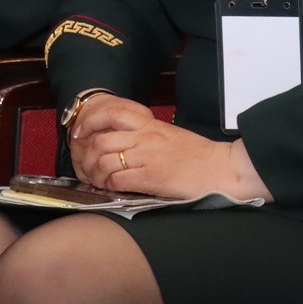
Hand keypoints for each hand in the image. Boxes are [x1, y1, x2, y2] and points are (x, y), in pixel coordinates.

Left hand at [73, 99, 271, 201]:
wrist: (221, 169)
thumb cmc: (199, 156)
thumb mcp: (170, 136)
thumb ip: (147, 136)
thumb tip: (126, 144)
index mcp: (150, 125)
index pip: (112, 114)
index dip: (90, 123)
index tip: (81, 133)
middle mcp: (146, 138)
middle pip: (102, 140)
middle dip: (87, 155)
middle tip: (85, 166)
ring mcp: (147, 157)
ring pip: (105, 160)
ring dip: (96, 174)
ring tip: (99, 181)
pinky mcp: (151, 177)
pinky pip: (118, 179)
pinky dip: (109, 185)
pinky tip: (113, 189)